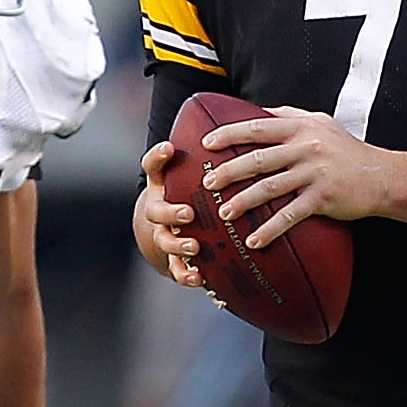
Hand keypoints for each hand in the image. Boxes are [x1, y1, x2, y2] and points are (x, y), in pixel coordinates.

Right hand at [134, 143, 206, 290]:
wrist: (175, 228)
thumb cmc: (195, 192)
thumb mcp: (197, 172)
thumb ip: (216, 156)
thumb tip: (253, 127)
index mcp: (164, 184)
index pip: (153, 166)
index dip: (158, 157)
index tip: (169, 148)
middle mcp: (159, 208)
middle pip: (155, 209)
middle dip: (170, 211)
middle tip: (188, 213)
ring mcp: (164, 234)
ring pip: (163, 240)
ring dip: (178, 245)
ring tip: (194, 247)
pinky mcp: (172, 257)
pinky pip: (176, 268)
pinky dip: (186, 274)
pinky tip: (199, 279)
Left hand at [200, 107, 406, 245]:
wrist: (382, 176)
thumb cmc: (347, 149)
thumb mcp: (322, 123)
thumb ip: (291, 116)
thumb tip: (260, 112)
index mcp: (301, 129)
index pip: (257, 128)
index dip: (229, 134)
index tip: (207, 143)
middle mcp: (306, 148)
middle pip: (258, 159)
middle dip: (228, 171)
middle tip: (207, 183)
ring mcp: (314, 173)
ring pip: (270, 188)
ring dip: (243, 202)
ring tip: (224, 213)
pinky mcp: (323, 198)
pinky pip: (290, 215)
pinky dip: (270, 229)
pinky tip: (254, 240)